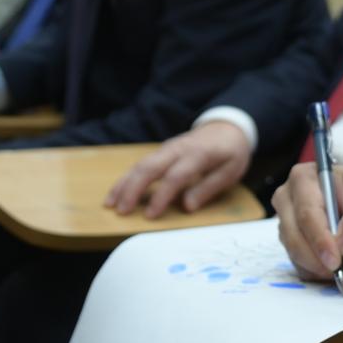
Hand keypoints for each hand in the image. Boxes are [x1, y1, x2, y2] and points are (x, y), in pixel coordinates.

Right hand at [104, 121, 252, 218]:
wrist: (228, 126)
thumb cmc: (231, 152)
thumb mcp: (230, 171)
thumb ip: (209, 188)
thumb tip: (187, 207)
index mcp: (198, 154)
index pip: (176, 175)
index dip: (162, 196)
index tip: (150, 215)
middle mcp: (178, 149)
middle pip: (150, 167)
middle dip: (133, 189)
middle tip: (121, 211)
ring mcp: (167, 148)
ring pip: (140, 164)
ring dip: (124, 183)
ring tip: (110, 204)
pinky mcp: (161, 151)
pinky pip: (140, 163)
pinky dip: (126, 178)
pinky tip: (117, 192)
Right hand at [271, 163, 342, 281]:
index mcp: (306, 177)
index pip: (307, 213)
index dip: (320, 240)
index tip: (337, 262)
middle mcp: (288, 199)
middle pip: (294, 236)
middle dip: (319, 260)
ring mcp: (287, 223)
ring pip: (295, 254)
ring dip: (322, 268)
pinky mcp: (292, 245)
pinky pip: (301, 266)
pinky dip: (321, 273)